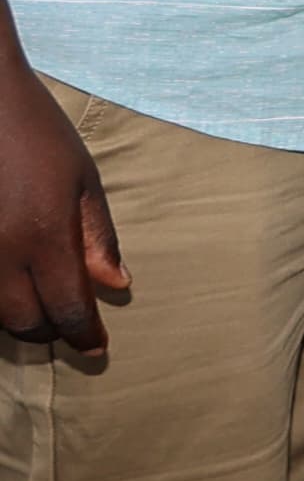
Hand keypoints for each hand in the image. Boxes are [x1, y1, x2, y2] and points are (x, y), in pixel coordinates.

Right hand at [0, 43, 123, 352]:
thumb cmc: (37, 133)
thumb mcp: (83, 179)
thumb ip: (98, 237)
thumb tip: (116, 285)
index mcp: (44, 236)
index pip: (67, 309)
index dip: (83, 335)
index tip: (97, 347)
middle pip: (23, 323)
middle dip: (50, 331)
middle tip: (70, 324)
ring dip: (17, 317)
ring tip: (40, 304)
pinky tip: (10, 282)